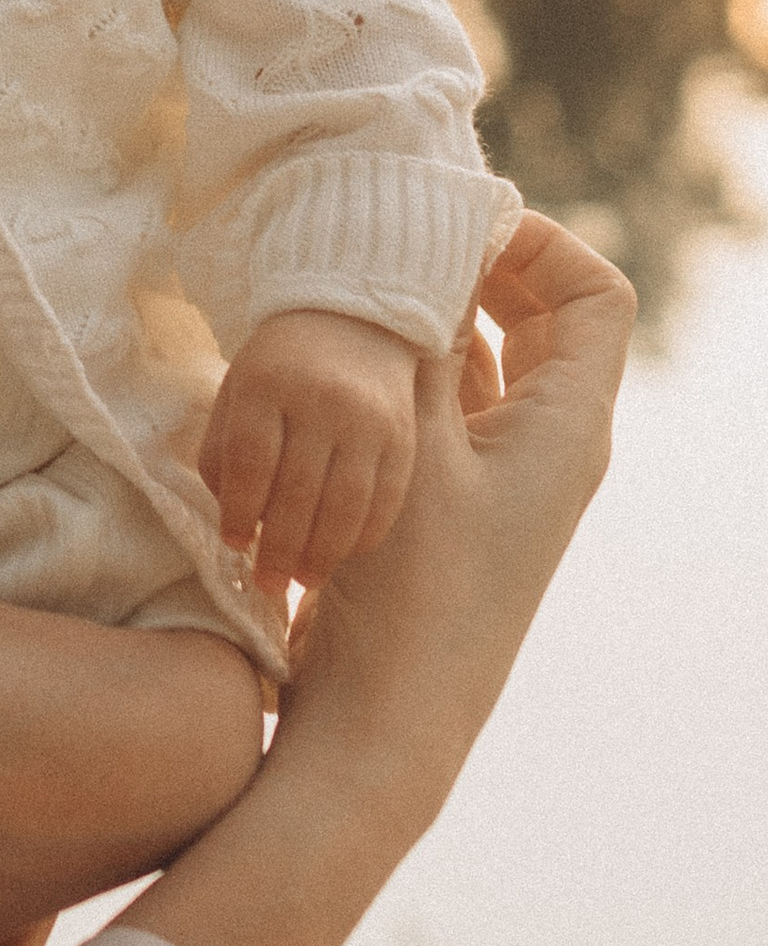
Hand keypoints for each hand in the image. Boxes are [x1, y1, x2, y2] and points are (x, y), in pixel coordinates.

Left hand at [199, 308, 419, 599]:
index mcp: (269, 385)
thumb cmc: (280, 365)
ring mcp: (371, 420)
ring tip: (303, 580)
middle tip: (266, 583)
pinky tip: (342, 554)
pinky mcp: (404, 437)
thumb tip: (232, 520)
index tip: (234, 544)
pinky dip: (363, 535)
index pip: (252, 461)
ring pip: (347, 503)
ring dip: (324, 552)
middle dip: (280, 548)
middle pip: (300, 491)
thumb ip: (223, 452)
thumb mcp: (237, 391)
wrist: (354, 317)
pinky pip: (387, 499)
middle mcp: (324, 401)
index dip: (241, 511)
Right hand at [277, 214, 632, 771]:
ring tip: (365, 299)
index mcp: (569, 428)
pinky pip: (448, 412)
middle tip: (402, 247)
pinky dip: (410, 377)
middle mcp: (549, 447)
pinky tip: (346, 369)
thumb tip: (419, 269)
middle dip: (481, 274)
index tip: (462, 227)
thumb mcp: (411, 450)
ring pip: (489, 366)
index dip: (542, 245)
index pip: (599, 296)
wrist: (383, 717)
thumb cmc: (409, 592)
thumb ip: (419, 352)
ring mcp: (503, 478)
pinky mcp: (455, 506)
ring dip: (437, 326)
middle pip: (545, 322)